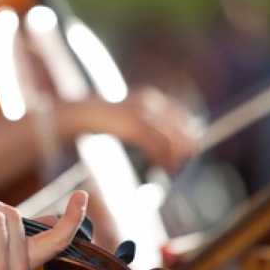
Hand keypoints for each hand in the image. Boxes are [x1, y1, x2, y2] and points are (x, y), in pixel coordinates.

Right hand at [70, 87, 200, 171]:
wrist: (81, 114)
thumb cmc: (101, 120)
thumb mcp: (126, 116)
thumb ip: (143, 123)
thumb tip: (162, 144)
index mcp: (151, 98)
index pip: (181, 117)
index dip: (188, 136)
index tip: (187, 153)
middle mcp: (151, 103)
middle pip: (181, 129)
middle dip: (184, 151)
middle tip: (179, 167)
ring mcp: (143, 113)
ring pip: (172, 140)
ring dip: (174, 159)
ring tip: (168, 171)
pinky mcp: (135, 126)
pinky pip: (157, 147)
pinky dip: (162, 160)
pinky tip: (158, 168)